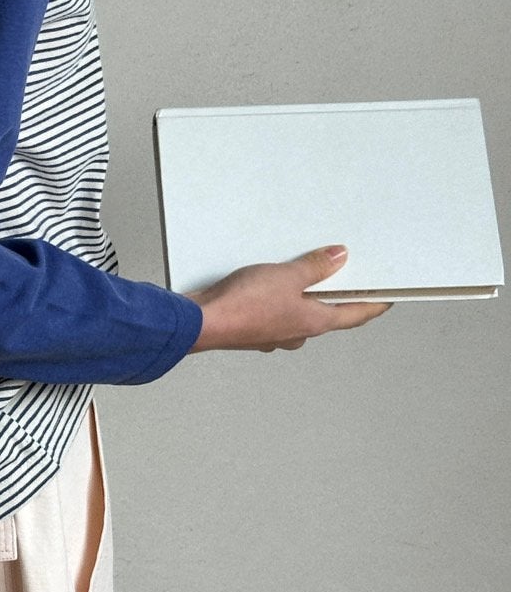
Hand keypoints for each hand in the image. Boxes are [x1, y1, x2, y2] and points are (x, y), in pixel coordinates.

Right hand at [186, 245, 393, 353]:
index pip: (356, 315)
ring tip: (306, 270)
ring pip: (300, 311)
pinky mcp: (254, 327)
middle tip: (349, 275)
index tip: (389, 299)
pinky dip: (281, 296)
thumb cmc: (242, 307)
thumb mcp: (287, 276)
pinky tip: (272, 280)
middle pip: (328, 312)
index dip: (375, 305)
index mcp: (314, 323)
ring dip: (306, 294)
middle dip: (337, 294)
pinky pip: (276, 310)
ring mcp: (275, 332)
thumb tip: (338, 259)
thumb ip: (315, 267)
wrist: (202, 322)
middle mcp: (297, 332)